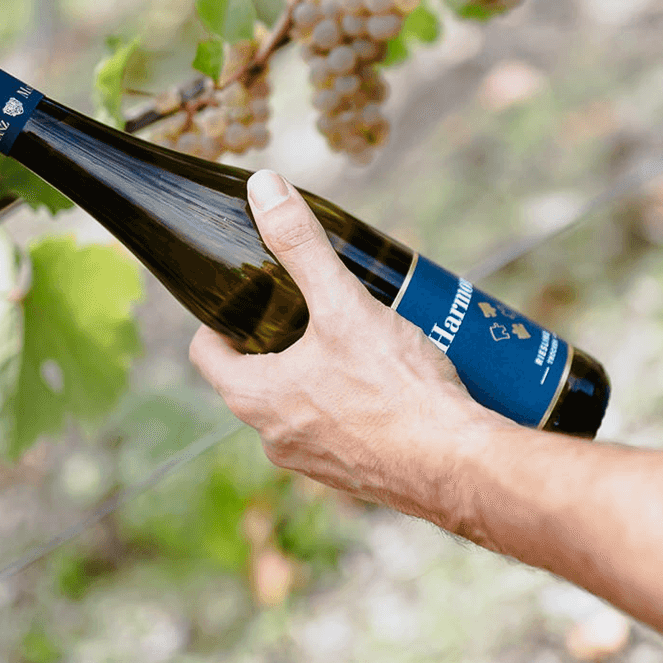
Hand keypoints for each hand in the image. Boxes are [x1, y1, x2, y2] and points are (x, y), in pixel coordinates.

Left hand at [189, 170, 499, 524]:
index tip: (250, 296)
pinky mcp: (354, 474)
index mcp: (256, 398)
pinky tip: (388, 383)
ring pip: (298, 405)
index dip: (220, 318)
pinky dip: (351, 404)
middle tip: (312, 306)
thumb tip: (264, 188)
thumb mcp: (344, 305)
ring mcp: (313, 462)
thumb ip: (301, 246)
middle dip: (279, 339)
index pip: (205, 351)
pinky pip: (338, 430)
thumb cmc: (397, 390)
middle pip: (254, 376)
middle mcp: (274, 437)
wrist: (457, 464)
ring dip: (317, 373)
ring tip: (356, 339)